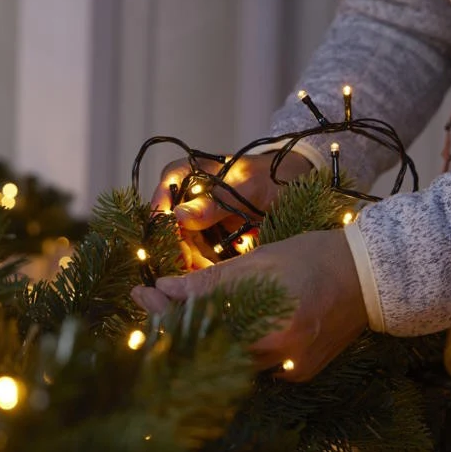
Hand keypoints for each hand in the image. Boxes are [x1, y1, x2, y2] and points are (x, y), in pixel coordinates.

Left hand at [130, 229, 366, 381]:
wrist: (372, 275)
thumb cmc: (313, 258)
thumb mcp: (258, 261)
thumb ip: (210, 281)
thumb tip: (164, 287)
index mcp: (266, 325)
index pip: (198, 327)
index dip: (163, 313)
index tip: (141, 293)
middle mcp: (277, 357)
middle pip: (209, 353)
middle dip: (173, 328)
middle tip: (151, 304)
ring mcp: (289, 371)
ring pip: (228, 363)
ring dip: (199, 340)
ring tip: (174, 313)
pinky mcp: (299, 375)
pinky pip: (253, 368)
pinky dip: (231, 349)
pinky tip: (215, 329)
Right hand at [148, 152, 313, 267]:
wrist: (289, 185)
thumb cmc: (268, 176)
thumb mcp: (245, 187)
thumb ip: (214, 202)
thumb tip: (179, 216)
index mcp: (182, 175)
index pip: (161, 204)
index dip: (166, 231)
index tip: (181, 253)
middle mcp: (180, 196)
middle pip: (169, 231)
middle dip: (183, 254)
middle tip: (199, 272)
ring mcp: (191, 217)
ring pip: (181, 247)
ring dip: (194, 264)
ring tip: (210, 277)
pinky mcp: (204, 235)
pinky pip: (197, 253)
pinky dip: (204, 266)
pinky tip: (214, 277)